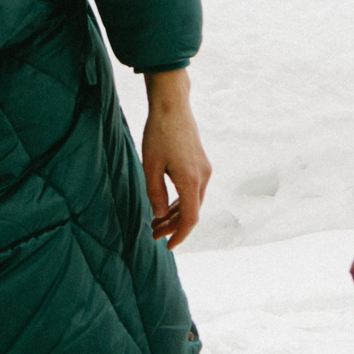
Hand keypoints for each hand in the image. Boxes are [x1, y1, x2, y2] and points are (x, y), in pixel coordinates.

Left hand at [142, 69, 212, 247]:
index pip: (190, 219)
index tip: (168, 247)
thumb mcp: (150, 166)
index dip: (179, 235)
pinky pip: (193, 190)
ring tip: (156, 222)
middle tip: (153, 234)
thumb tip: (159, 215)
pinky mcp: (201, 163)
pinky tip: (166, 205)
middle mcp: (203, 178)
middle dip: (173, 226)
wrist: (173, 106)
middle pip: (191, 212)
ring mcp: (204, 170)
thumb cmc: (158, 134)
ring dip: (175, 213)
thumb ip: (155, 194)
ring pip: (192, 201)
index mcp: (191, 181)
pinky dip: (180, 200)